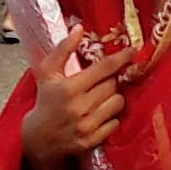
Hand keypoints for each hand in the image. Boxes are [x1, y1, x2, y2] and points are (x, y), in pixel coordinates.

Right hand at [21, 40, 129, 169]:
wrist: (38, 137)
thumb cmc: (45, 100)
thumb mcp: (47, 72)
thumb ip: (63, 49)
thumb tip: (78, 28)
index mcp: (69, 88)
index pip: (104, 68)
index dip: (120, 58)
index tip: (132, 51)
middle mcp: (79, 107)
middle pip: (113, 85)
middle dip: (111, 80)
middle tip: (102, 81)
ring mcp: (87, 126)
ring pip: (117, 103)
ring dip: (113, 97)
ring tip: (100, 98)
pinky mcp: (92, 141)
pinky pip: (115, 123)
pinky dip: (111, 117)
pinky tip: (99, 114)